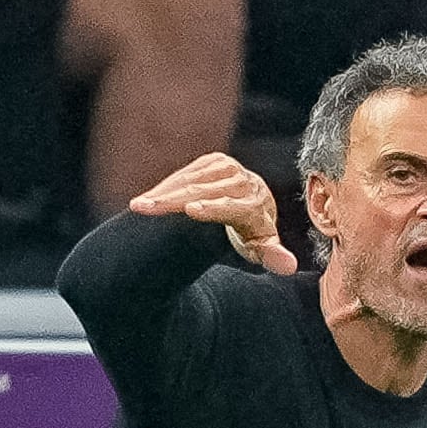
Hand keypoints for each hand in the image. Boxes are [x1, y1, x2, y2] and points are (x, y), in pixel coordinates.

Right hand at [129, 151, 295, 273]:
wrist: (254, 206)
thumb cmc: (254, 235)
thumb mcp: (263, 249)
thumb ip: (274, 256)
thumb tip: (288, 267)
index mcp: (254, 204)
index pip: (232, 206)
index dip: (212, 208)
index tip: (190, 211)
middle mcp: (243, 181)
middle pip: (204, 192)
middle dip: (172, 202)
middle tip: (144, 210)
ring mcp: (227, 168)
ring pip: (190, 181)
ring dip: (163, 193)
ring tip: (138, 207)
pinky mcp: (214, 160)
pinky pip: (186, 174)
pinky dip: (166, 186)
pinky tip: (148, 199)